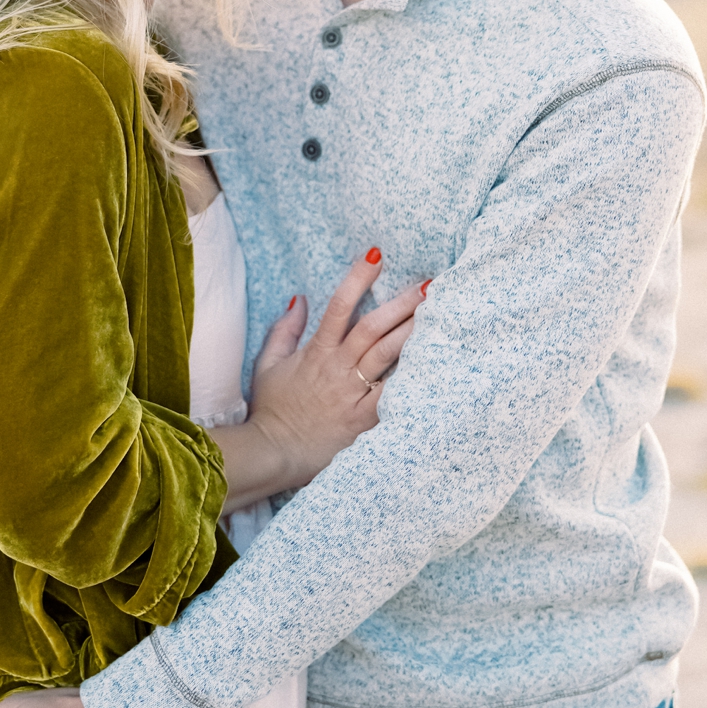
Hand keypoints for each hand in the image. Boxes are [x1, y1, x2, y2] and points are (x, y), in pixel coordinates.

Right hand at [216, 250, 423, 510]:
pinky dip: (412, 378)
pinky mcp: (365, 419)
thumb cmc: (272, 410)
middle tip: (428, 284)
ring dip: (413, 332)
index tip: (376, 254)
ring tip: (438, 313)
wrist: (275, 452)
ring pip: (387, 356)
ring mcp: (353, 394)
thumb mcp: (267, 365)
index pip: (339, 306)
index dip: (357, 278)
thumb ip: (284, 330)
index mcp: (317, 352)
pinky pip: (393, 395)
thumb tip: (299, 299)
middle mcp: (338, 368)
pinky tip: (435, 363)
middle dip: (401, 304)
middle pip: (373, 328)